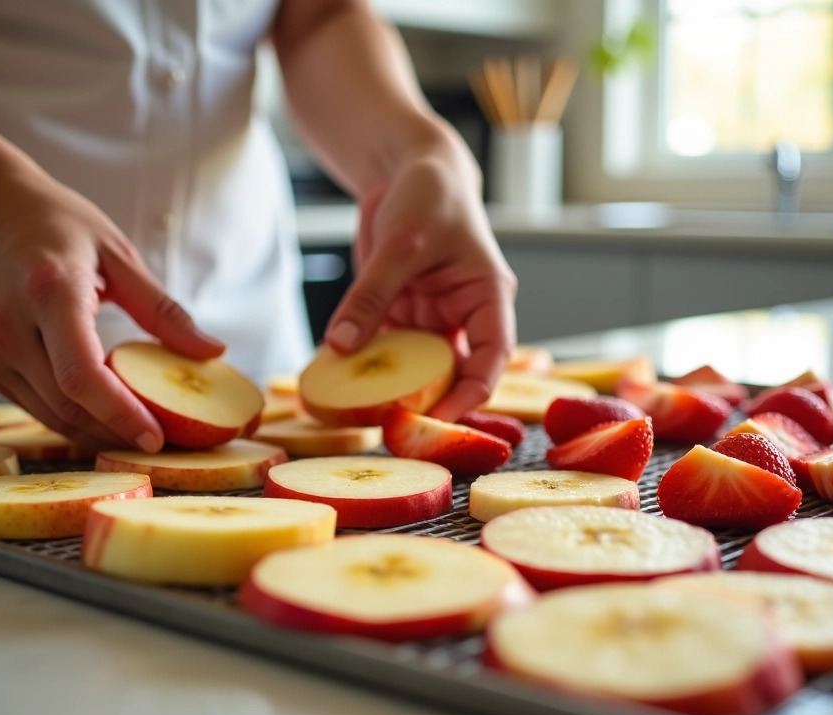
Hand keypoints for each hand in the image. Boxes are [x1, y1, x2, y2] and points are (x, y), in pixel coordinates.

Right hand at [0, 164, 223, 450]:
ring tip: (143, 437)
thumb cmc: (53, 222)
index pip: (82, 375)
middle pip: (69, 404)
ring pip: (51, 414)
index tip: (157, 437)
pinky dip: (73, 418)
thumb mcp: (117, 252)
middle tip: (166, 444)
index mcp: (48, 291)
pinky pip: (35, 405)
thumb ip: (163, 308)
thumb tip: (214, 351)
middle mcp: (9, 326)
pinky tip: (107, 419)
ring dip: (98, 434)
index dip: (121, 414)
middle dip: (119, 433)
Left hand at [323, 147, 516, 421]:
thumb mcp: (400, 243)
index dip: (471, 394)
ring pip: (417, 366)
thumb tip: (340, 346)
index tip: (439, 416)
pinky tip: (340, 379)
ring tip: (359, 410)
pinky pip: (386, 349)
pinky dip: (366, 363)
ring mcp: (432, 318)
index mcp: (487, 296)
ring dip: (390, 386)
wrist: (409, 170)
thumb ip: (371, 296)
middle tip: (393, 427)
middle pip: (455, 372)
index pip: (492, 357)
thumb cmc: (428, 194)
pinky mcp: (403, 315)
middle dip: (427, 399)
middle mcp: (465, 315)